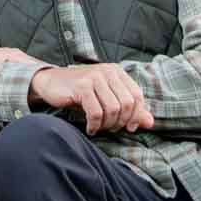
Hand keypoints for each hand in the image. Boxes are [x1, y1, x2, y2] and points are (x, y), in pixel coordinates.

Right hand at [29, 64, 154, 134]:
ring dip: (107, 125)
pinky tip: (90, 128)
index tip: (129, 128)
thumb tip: (150, 123)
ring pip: (112, 109)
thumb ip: (129, 110)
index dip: (136, 115)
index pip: (137, 96)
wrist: (50, 82)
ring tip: (99, 128)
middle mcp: (108, 72)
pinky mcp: (81, 86)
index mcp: (117, 72)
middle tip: (110, 129)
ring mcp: (94, 77)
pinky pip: (96, 112)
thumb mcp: (106, 99)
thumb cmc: (80, 93)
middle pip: (126, 104)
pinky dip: (95, 125)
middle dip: (120, 122)